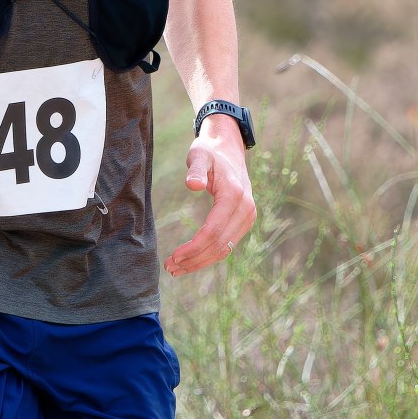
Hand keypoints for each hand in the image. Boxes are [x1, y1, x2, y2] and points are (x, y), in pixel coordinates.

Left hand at [164, 117, 256, 275]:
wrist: (229, 149)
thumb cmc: (210, 152)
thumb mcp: (200, 155)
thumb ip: (196, 169)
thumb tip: (192, 185)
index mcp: (234, 195)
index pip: (213, 230)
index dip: (194, 247)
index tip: (173, 256)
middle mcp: (246, 209)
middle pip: (219, 245)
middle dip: (194, 259)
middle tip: (169, 268)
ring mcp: (247, 217)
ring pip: (224, 249)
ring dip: (200, 262)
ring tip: (176, 269)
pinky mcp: (244, 222)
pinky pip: (227, 244)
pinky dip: (209, 256)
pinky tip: (190, 260)